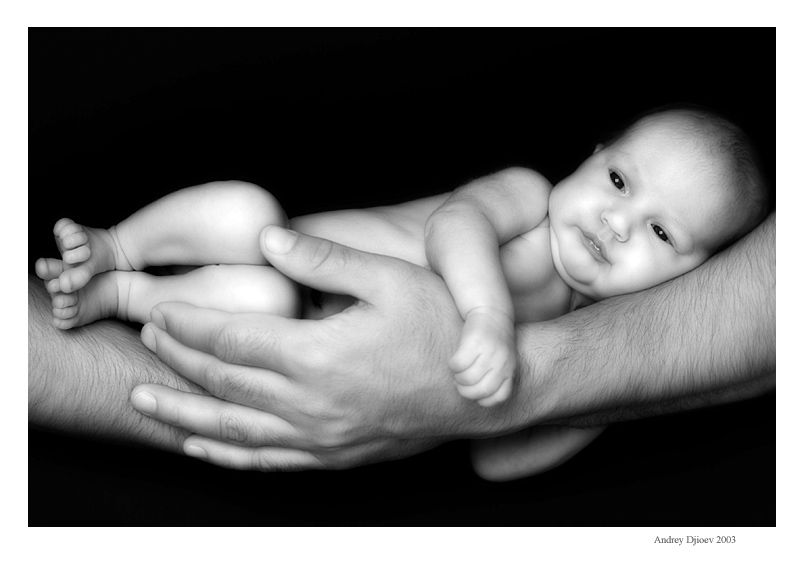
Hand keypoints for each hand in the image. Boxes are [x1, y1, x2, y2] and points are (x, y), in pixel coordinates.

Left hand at [133, 227, 519, 469]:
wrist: (485, 393)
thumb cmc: (442, 331)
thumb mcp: (390, 278)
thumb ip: (323, 259)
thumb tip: (268, 238)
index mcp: (317, 354)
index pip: (231, 337)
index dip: (189, 323)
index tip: (160, 311)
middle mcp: (310, 403)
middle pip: (222, 380)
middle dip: (176, 359)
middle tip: (145, 341)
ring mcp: (320, 436)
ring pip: (231, 427)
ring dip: (182, 412)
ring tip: (143, 400)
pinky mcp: (333, 455)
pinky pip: (265, 460)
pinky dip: (225, 453)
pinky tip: (201, 446)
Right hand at [450, 307, 515, 406]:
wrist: (491, 312)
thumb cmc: (494, 341)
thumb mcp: (504, 360)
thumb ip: (497, 377)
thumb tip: (480, 399)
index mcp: (510, 369)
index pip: (500, 396)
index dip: (484, 400)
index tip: (476, 394)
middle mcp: (501, 362)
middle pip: (480, 390)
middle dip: (465, 391)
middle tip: (460, 383)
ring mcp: (488, 352)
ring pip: (466, 378)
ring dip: (457, 378)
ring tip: (458, 371)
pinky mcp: (473, 342)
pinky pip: (457, 364)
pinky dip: (452, 366)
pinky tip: (453, 360)